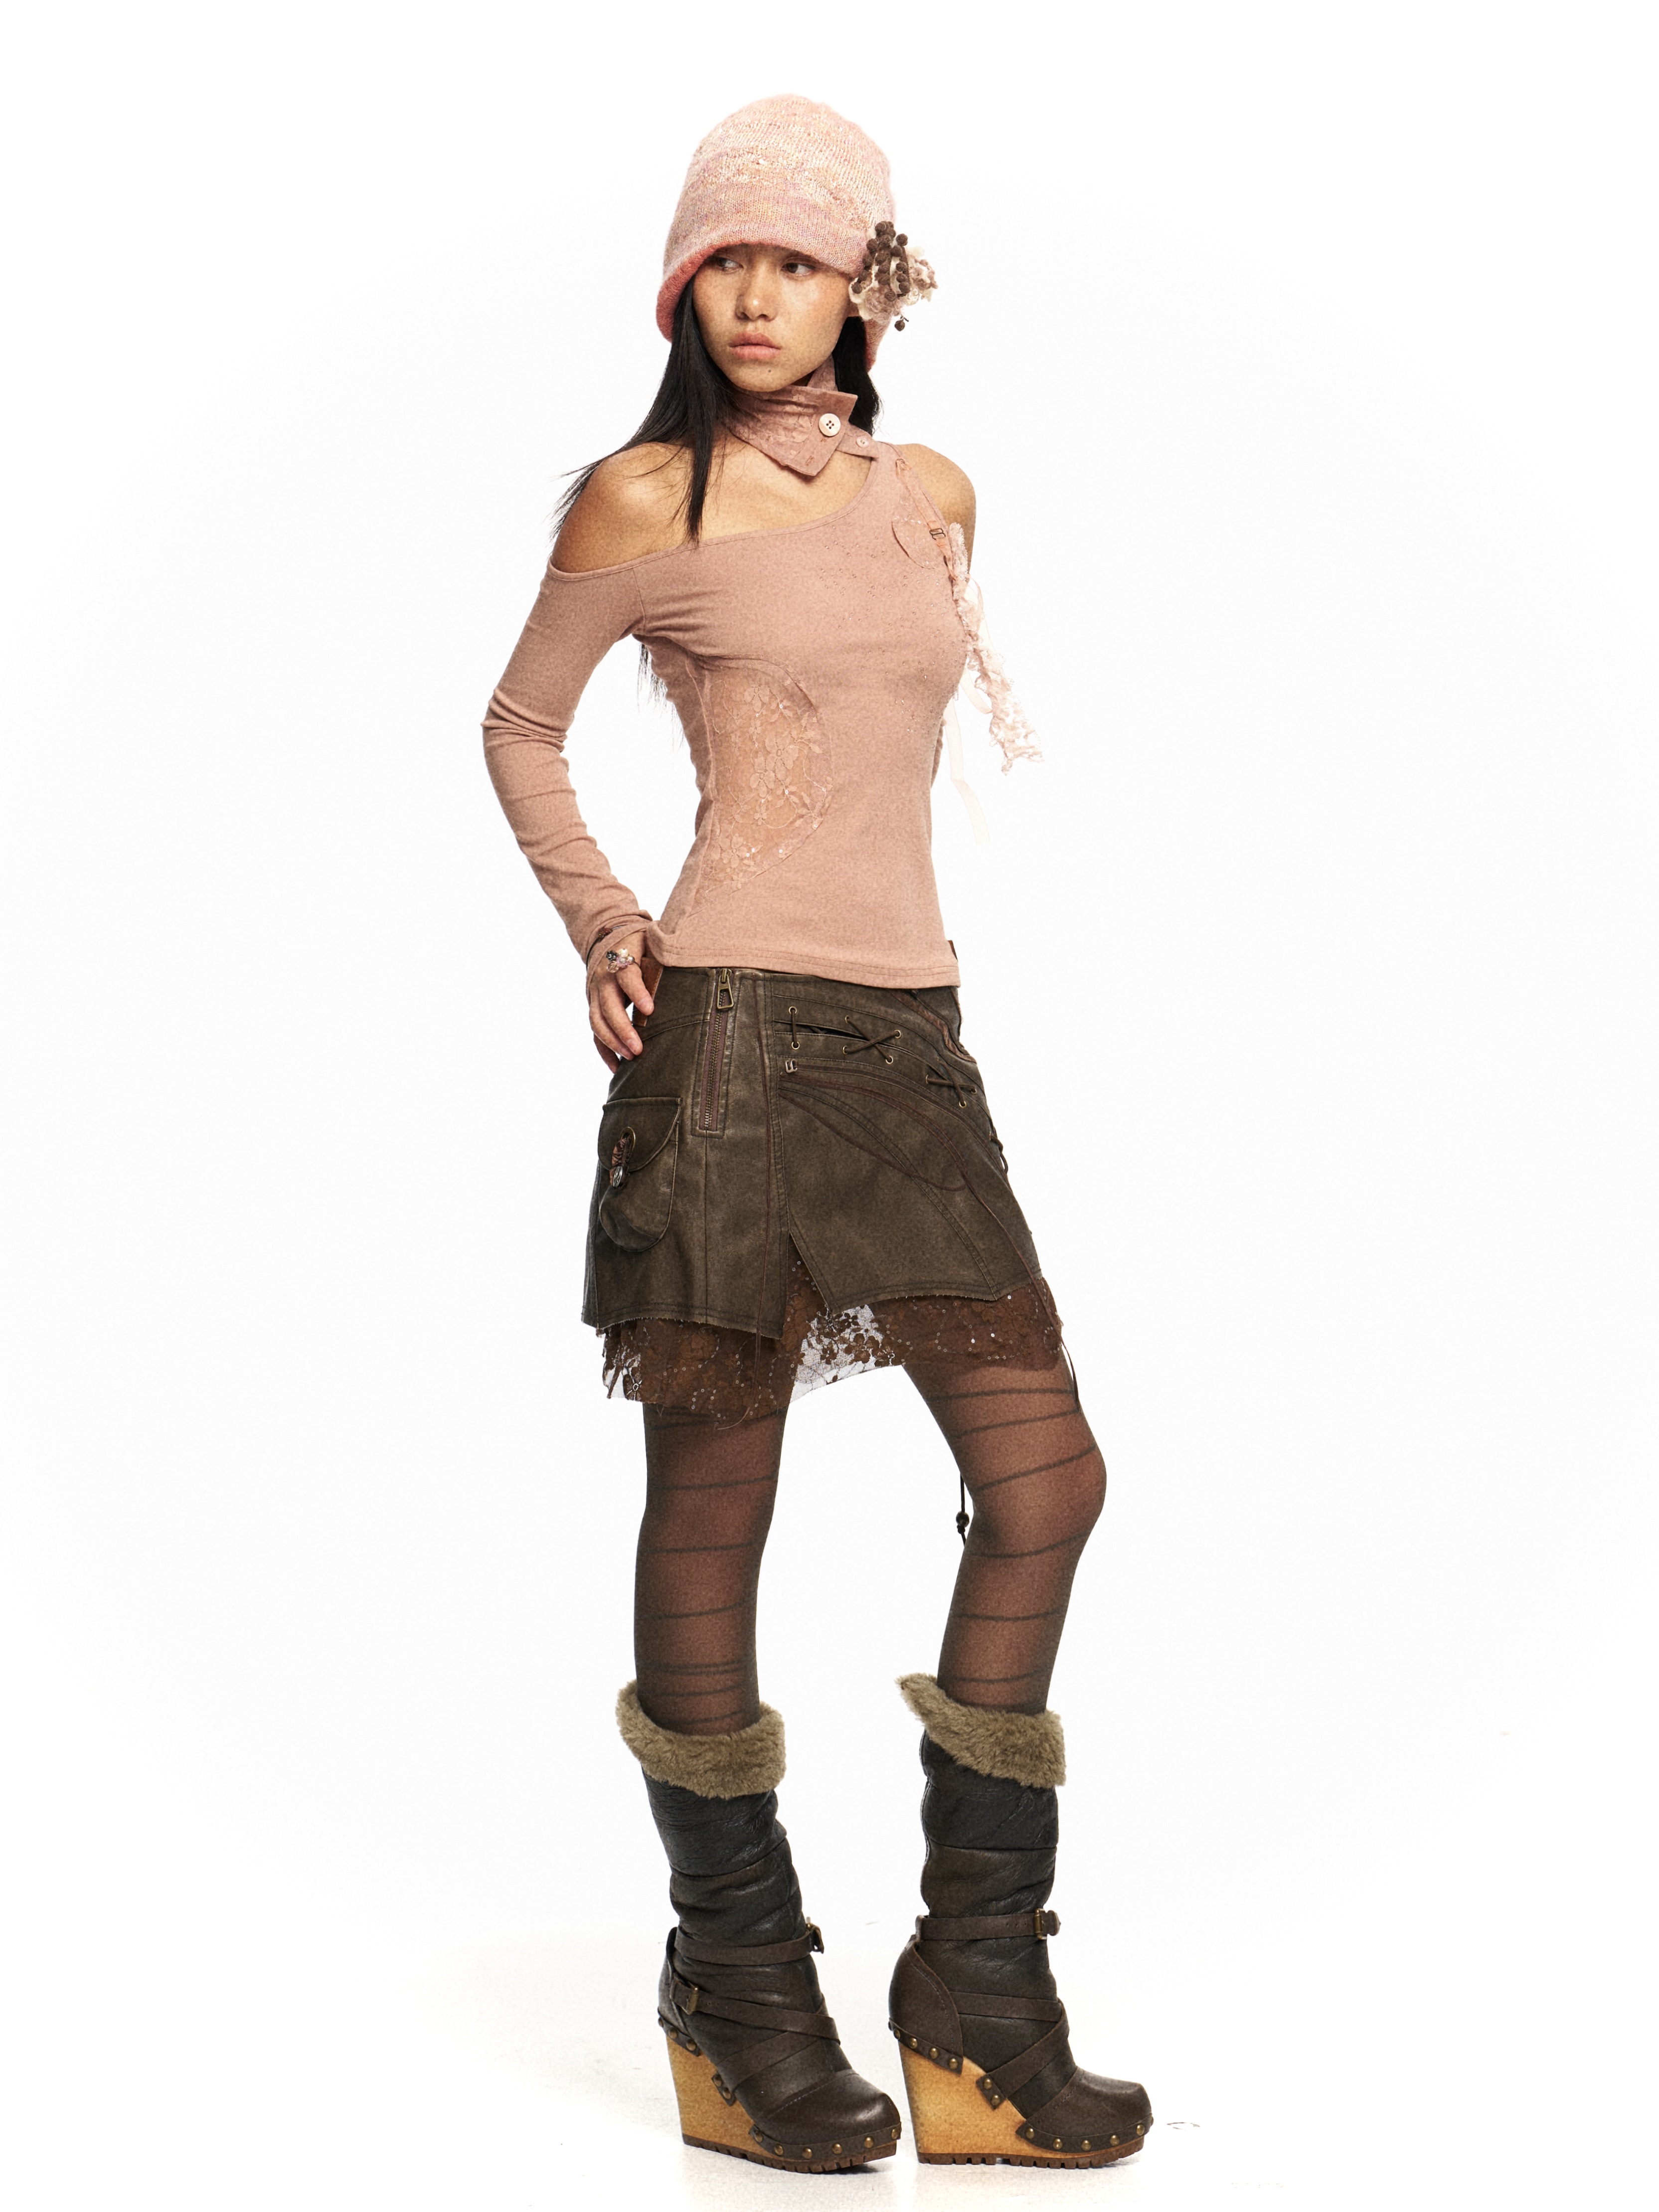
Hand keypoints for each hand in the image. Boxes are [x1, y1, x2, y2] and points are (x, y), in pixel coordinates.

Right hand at [588, 931, 660, 1071]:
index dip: (637, 993)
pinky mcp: (593, 1006)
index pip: (627, 976)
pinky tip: (616, 1067)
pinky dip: (604, 1050)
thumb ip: (664, 957)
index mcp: (621, 959)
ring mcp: (595, 994)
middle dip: (622, 1029)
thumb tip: (693, 970)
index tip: (650, 1010)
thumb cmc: (640, 944)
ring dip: (612, 1042)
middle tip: (638, 1049)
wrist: (609, 939)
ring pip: (597, 1021)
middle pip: (607, 1006)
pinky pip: (595, 1031)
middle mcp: (604, 978)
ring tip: (630, 1058)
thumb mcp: (652, 943)